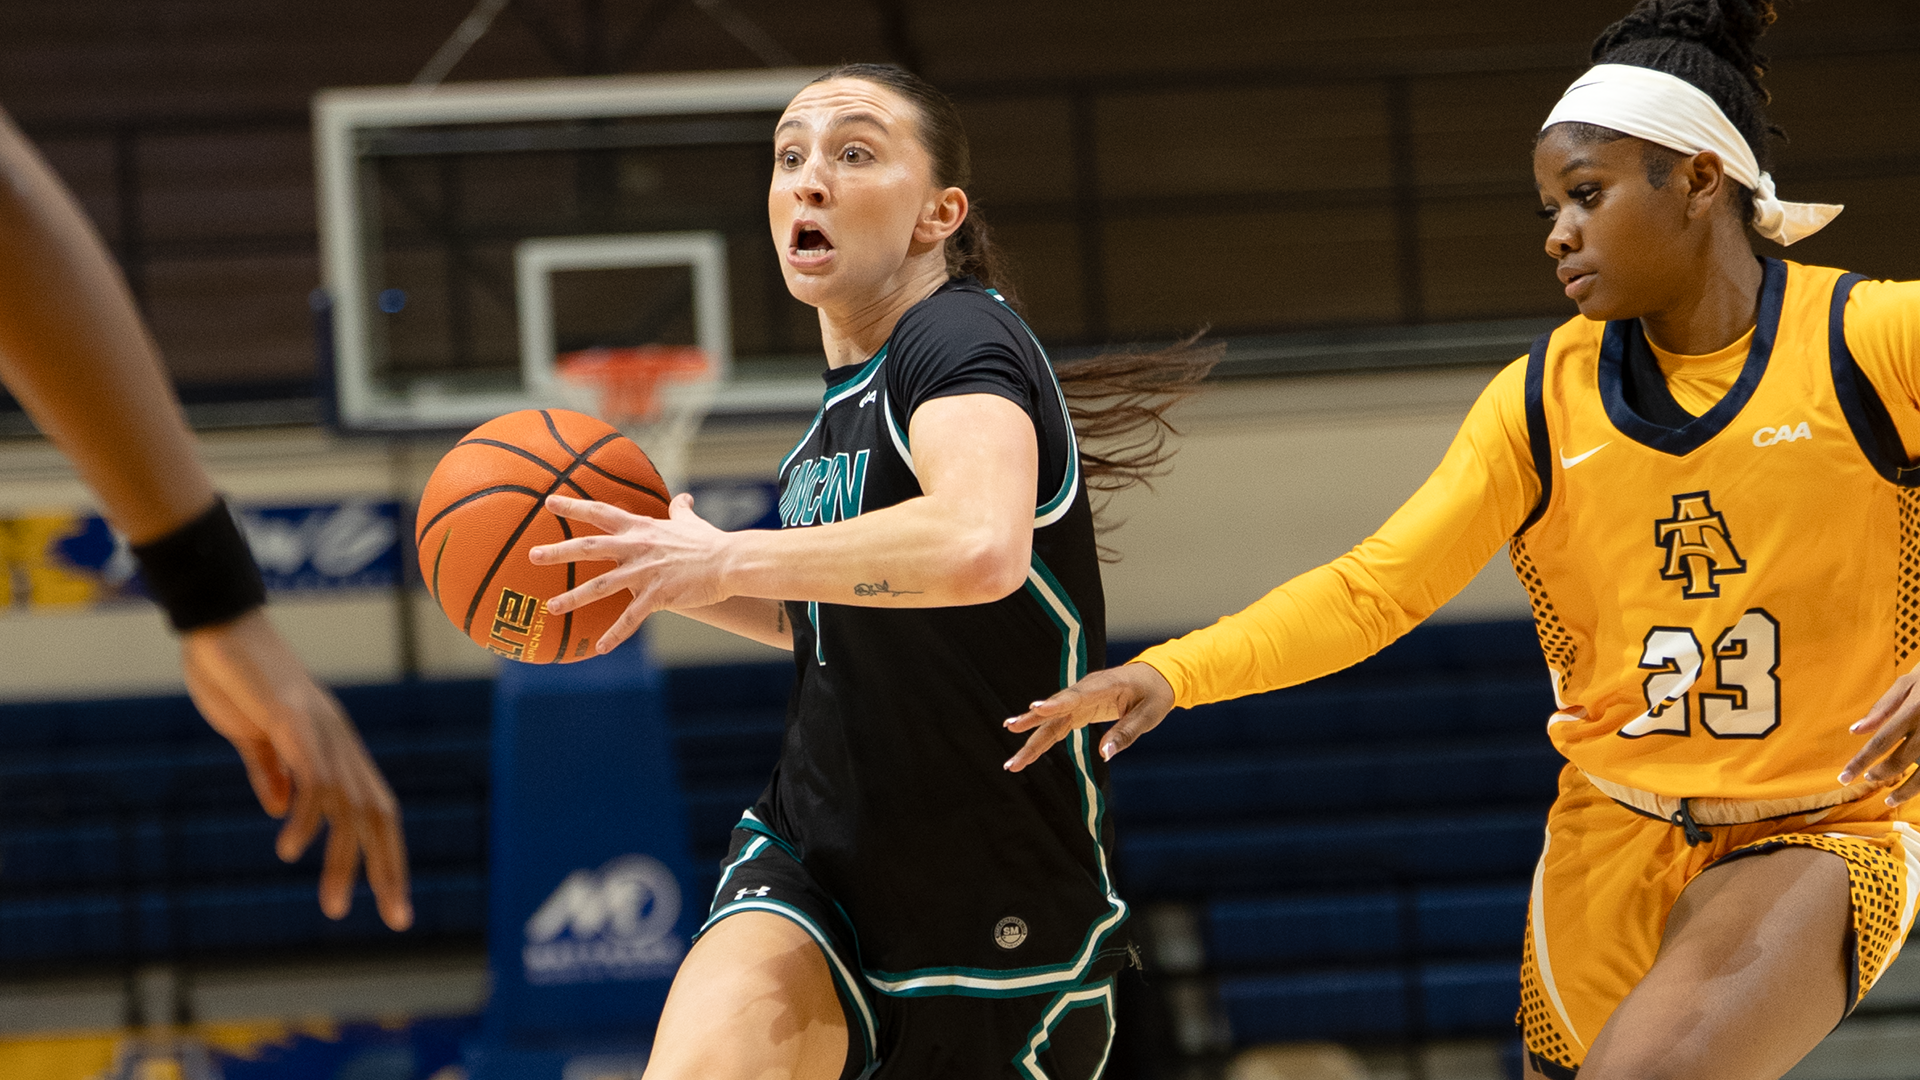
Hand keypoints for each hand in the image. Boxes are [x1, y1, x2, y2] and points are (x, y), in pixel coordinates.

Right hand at [181, 609, 411, 928]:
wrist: (219, 627)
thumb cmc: (237, 678)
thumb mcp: (255, 736)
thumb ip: (272, 770)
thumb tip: (280, 810)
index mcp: (336, 749)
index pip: (378, 810)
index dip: (389, 857)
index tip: (393, 905)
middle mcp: (340, 742)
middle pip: (380, 813)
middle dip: (390, 869)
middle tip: (395, 919)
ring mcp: (321, 730)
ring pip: (348, 805)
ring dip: (343, 859)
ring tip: (333, 906)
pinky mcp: (293, 719)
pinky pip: (311, 775)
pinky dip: (306, 815)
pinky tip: (291, 848)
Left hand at [531, 491, 733, 653]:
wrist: (730, 562)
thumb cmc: (710, 542)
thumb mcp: (691, 522)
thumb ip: (681, 510)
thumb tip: (683, 498)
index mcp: (641, 528)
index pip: (601, 513)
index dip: (574, 506)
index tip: (549, 502)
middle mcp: (637, 548)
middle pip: (590, 547)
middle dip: (558, 551)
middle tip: (532, 555)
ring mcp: (645, 572)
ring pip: (601, 586)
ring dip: (574, 598)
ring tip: (551, 608)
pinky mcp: (657, 595)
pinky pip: (631, 618)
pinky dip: (614, 634)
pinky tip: (600, 648)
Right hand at [1002, 662, 1175, 772]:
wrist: (1154, 676)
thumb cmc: (1154, 694)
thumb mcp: (1149, 715)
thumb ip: (1126, 733)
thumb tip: (1105, 754)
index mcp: (1105, 686)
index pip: (1077, 695)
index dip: (1056, 703)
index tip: (1035, 708)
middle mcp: (1085, 690)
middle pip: (1055, 709)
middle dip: (1031, 720)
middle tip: (1010, 728)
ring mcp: (1079, 699)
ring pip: (1051, 721)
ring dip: (1031, 739)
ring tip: (1013, 761)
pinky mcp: (1078, 709)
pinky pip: (1057, 725)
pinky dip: (1042, 739)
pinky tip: (1026, 753)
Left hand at [1841, 664, 1919, 804]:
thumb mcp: (1907, 683)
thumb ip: (1882, 708)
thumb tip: (1855, 731)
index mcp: (1912, 712)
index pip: (1879, 743)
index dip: (1859, 762)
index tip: (1844, 778)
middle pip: (1899, 761)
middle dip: (1880, 774)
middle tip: (1867, 779)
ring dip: (1906, 791)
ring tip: (1891, 799)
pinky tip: (1915, 788)